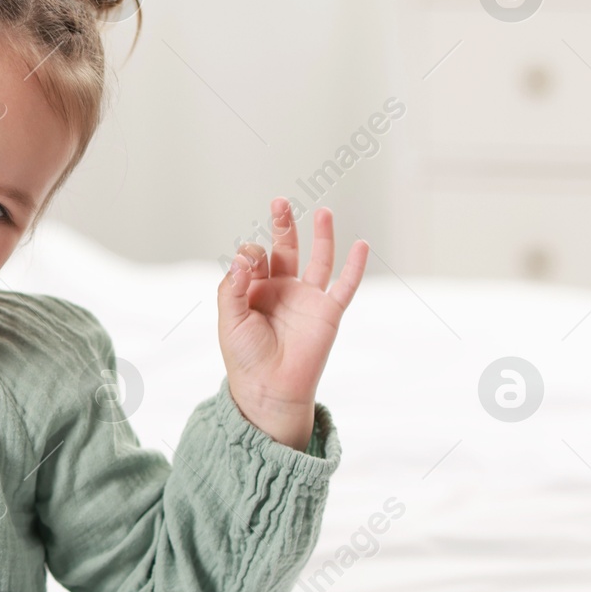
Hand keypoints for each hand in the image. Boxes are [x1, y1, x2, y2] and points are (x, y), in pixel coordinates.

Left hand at [216, 199, 367, 450]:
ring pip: (318, 260)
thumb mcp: (229, 319)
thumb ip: (232, 287)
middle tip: (280, 202)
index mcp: (255, 290)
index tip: (247, 265)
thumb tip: (244, 255)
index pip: (254, 258)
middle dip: (283, 226)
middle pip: (285, 249)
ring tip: (322, 211)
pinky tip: (361, 245)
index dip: (250, 255)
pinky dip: (354, 266)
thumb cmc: (245, 357)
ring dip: (320, 236)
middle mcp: (282, 290)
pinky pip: (345, 285)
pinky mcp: (328, 312)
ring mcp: (307, 299)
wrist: (269, 389)